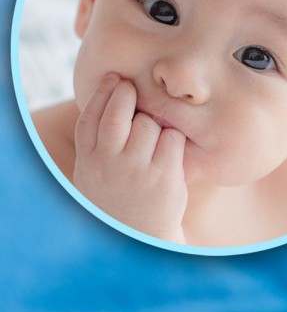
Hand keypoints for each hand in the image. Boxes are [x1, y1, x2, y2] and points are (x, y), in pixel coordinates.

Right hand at [72, 73, 187, 241]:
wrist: (141, 233)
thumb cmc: (119, 192)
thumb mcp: (95, 171)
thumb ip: (99, 140)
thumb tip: (111, 91)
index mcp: (88, 161)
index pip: (89, 118)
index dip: (102, 93)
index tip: (115, 78)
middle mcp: (108, 164)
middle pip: (117, 114)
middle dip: (127, 94)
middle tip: (133, 88)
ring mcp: (136, 171)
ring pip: (149, 123)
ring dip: (154, 123)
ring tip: (152, 139)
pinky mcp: (164, 176)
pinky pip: (172, 138)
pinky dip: (173, 138)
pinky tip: (169, 151)